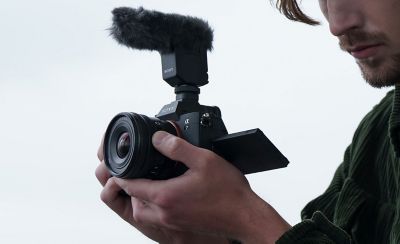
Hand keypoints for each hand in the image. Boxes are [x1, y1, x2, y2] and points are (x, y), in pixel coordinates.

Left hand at [96, 135, 228, 243]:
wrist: (244, 217)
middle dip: (128, 187)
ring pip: (144, 213)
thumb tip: (157, 138)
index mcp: (165, 196)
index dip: (121, 174)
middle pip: (133, 202)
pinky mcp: (181, 225)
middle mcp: (165, 213)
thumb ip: (177, 147)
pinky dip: (154, 206)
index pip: (130, 186)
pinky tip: (167, 193)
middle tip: (133, 171)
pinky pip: (157, 218)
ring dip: (140, 198)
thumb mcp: (203, 159)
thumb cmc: (228, 192)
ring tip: (148, 182)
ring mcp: (173, 221)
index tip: (118, 164)